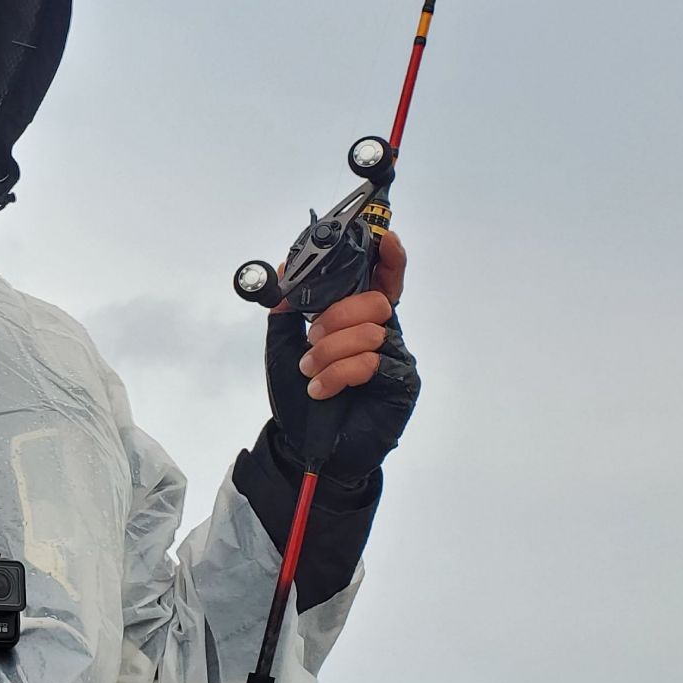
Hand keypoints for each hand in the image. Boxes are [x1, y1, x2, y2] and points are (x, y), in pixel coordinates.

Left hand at [287, 230, 405, 400]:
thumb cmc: (300, 395)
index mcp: (358, 319)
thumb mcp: (283, 345)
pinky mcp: (399, 384)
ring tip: (311, 372)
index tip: (382, 237)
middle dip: (336, 316)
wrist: (303, 444)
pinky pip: (371, 363)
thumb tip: (285, 272)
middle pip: (376, 301)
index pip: (382, 280)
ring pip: (370, 332)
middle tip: (311, 338)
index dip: (387, 257)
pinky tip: (323, 389)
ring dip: (329, 352)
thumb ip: (286, 308)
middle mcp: (382, 334)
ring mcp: (394, 359)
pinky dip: (339, 374)